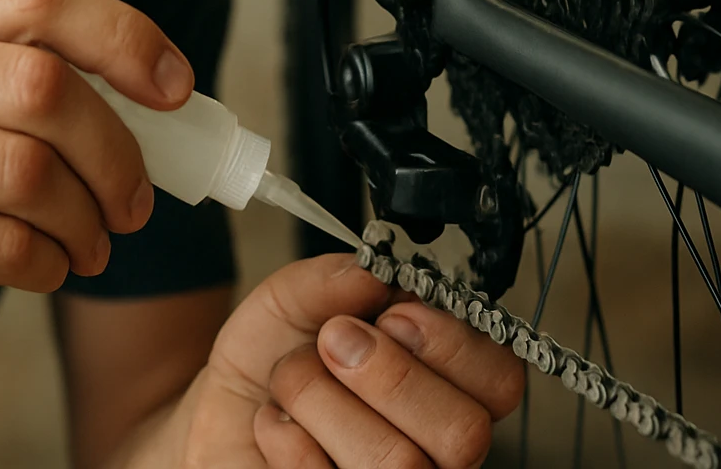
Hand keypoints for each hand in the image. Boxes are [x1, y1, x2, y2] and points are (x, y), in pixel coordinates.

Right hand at [0, 0, 191, 385]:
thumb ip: (9, 72)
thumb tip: (158, 91)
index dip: (126, 37)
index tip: (175, 88)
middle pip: (47, 87)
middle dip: (117, 154)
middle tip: (136, 203)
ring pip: (32, 173)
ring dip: (85, 221)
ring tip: (89, 246)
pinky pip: (1, 245)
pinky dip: (44, 263)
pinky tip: (40, 268)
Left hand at [174, 255, 524, 467]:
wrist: (220, 417)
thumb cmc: (272, 365)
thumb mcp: (291, 302)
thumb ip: (330, 279)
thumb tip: (371, 271)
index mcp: (447, 385)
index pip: (500, 379)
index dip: (455, 345)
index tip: (396, 315)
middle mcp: (435, 448)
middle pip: (463, 430)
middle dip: (389, 375)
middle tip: (334, 343)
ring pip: (400, 462)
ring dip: (324, 402)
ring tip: (291, 381)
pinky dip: (289, 441)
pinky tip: (278, 424)